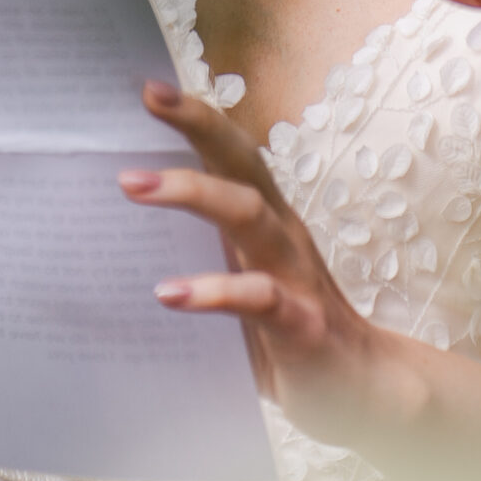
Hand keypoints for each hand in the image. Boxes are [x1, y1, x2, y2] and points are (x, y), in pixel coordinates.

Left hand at [121, 82, 427, 454]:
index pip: (232, 153)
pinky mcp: (301, 324)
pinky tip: (168, 294)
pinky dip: (212, 291)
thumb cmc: (288, 332)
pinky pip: (257, 297)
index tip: (148, 86)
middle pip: (243, 163)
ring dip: (190, 192)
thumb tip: (115, 242)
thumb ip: (200, 256)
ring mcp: (294, 275)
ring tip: (133, 185)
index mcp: (268, 220)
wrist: (365, 394)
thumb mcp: (242, 283)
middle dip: (197, 125)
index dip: (196, 116)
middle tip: (147, 99)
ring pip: (248, 214)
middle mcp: (283, 233)